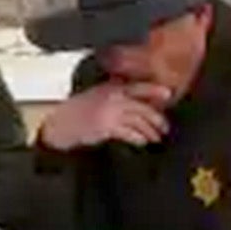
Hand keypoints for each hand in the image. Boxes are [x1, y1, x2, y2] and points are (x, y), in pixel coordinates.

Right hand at [36, 81, 172, 149]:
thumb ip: (116, 93)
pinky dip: (139, 138)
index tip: (169, 94)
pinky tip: (143, 142)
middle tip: (164, 127)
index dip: (155, 90)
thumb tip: (137, 100)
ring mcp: (110, 113)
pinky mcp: (106, 128)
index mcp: (112, 88)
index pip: (139, 87)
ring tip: (156, 138)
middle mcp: (113, 98)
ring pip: (139, 121)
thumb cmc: (79, 110)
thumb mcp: (98, 94)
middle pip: (143, 107)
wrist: (61, 122)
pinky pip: (129, 133)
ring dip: (150, 131)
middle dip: (157, 118)